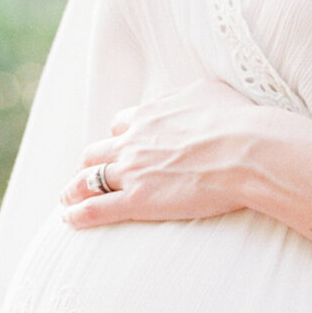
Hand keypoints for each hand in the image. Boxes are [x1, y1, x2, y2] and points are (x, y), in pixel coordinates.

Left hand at [61, 76, 267, 229]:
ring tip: (67, 198)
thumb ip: (191, 95)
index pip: (121, 124)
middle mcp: (135, 140)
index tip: (120, 146)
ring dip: (74, 189)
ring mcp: (133, 171)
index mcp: (151, 115)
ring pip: (88, 179)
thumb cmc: (237, 120)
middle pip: (97, 150)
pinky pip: (96, 209)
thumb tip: (192, 96)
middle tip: (87, 172)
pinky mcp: (137, 200)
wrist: (244, 149)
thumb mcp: (211, 91)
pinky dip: (78, 215)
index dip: (119, 137)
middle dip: (90, 162)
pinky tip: (69, 220)